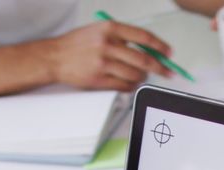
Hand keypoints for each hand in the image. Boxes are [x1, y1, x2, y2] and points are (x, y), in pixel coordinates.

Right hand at [46, 21, 173, 89]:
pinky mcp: (99, 79)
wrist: (54, 57)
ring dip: (143, 78)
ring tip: (141, 76)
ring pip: (135, 75)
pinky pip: (124, 86)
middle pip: (143, 59)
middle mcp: (107, 44)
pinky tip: (131, 83)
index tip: (169, 53)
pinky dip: (132, 86)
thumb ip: (123, 37)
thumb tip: (150, 50)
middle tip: (168, 72)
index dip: (160, 46)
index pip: (143, 37)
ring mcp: (103, 62)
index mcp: (110, 28)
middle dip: (160, 68)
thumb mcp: (99, 31)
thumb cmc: (78, 44)